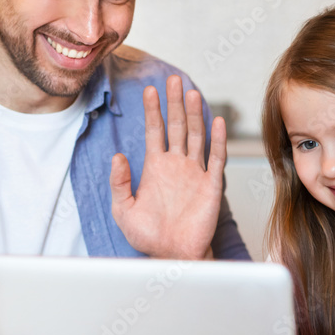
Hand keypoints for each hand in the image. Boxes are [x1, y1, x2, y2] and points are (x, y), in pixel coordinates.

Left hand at [110, 74, 225, 258]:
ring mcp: (194, 173)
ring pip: (196, 136)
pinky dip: (218, 139)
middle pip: (176, 126)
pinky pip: (216, 157)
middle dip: (173, 103)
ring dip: (194, 114)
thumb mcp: (123, 209)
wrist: (174, 255)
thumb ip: (119, 182)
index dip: (152, 110)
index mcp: (156, 168)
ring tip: (191, 92)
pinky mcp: (210, 185)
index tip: (149, 90)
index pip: (155, 131)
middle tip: (172, 79)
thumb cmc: (149, 237)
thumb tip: (117, 156)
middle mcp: (176, 165)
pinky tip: (217, 121)